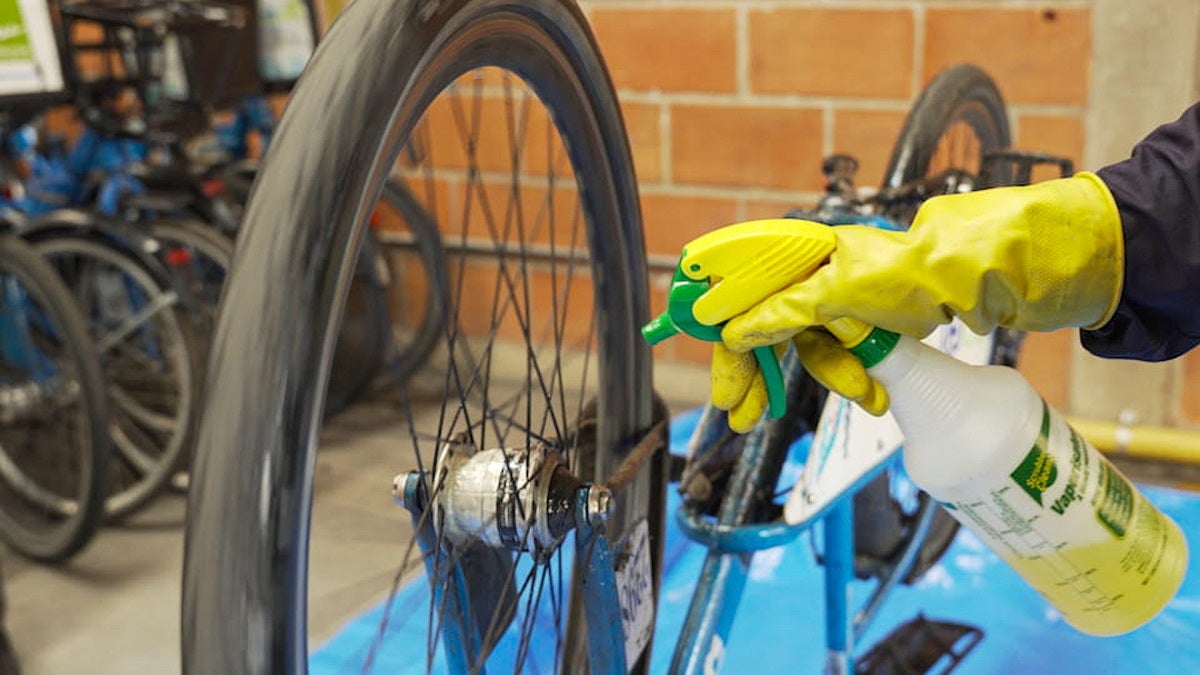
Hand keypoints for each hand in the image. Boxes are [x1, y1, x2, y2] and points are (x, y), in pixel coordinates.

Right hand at [709, 173, 1122, 428]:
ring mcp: (861, 293)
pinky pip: (852, 353)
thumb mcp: (867, 287)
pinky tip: (872, 397)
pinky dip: (856, 378)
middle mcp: (831, 267)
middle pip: (772, 321)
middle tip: (743, 415)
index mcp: (818, 250)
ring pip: (814, 343)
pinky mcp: (888, 316)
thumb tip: (736, 330)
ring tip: (864, 401)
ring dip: (829, 378)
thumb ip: (796, 307)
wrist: (1039, 268)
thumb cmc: (959, 262)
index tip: (723, 385)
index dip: (727, 337)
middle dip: (761, 368)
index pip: (748, 291)